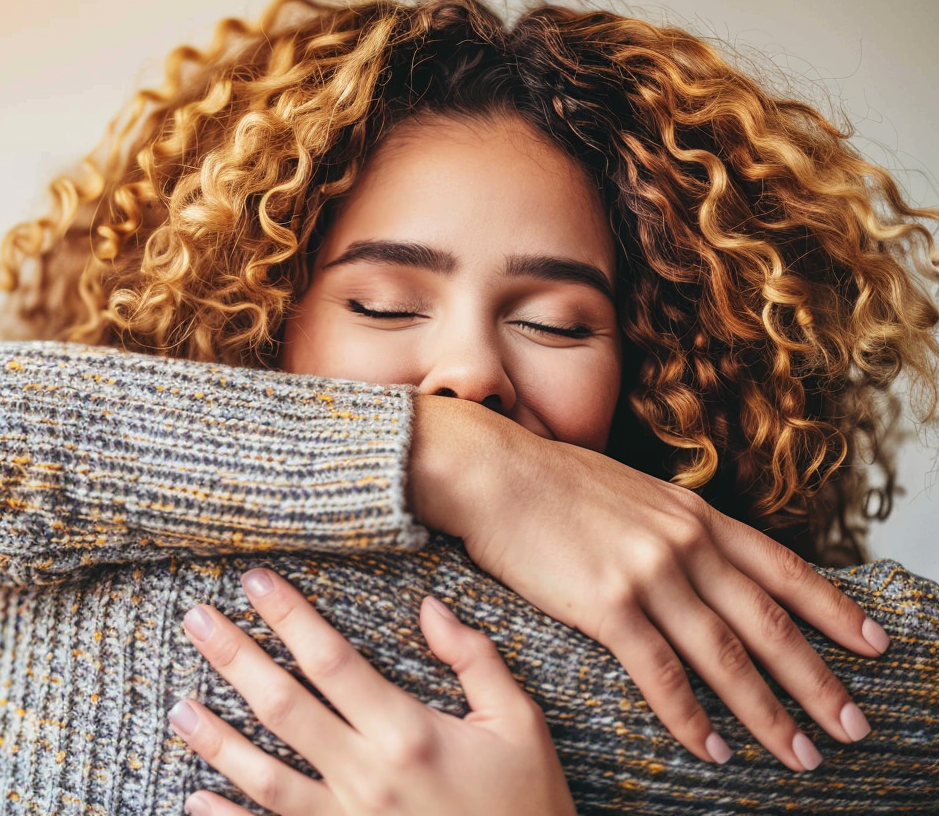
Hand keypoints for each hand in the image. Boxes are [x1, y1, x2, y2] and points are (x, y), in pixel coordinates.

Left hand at [171, 568, 576, 815]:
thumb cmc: (529, 803)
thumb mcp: (521, 726)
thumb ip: (475, 661)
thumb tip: (430, 605)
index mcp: (409, 732)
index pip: (331, 660)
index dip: (288, 616)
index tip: (254, 581)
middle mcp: (368, 776)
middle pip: (284, 707)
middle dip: (234, 657)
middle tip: (195, 619)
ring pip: (264, 776)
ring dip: (215, 739)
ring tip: (177, 705)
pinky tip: (194, 798)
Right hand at [408, 396, 885, 770]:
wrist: (494, 473)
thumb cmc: (552, 484)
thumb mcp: (636, 494)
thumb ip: (677, 529)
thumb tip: (705, 562)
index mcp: (696, 516)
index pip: (785, 570)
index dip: (835, 611)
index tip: (874, 645)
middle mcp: (686, 544)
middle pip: (768, 625)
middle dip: (817, 682)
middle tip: (852, 727)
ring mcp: (649, 575)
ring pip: (725, 658)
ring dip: (768, 713)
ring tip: (800, 754)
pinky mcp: (606, 605)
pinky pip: (660, 674)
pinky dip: (691, 718)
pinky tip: (714, 749)